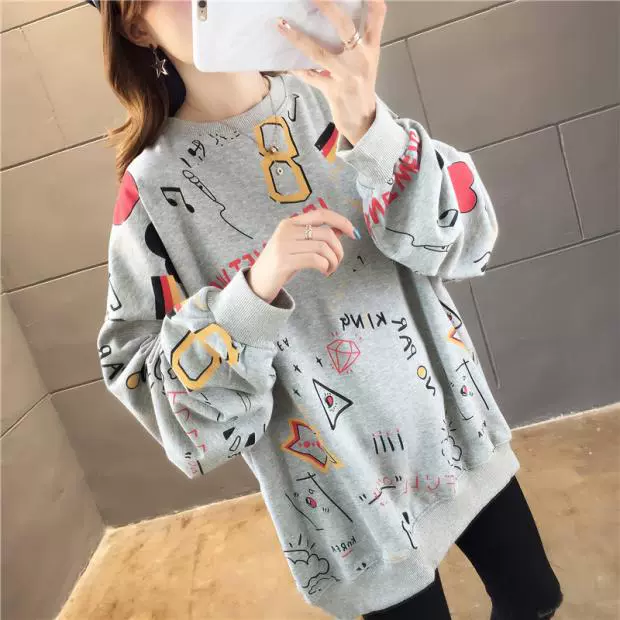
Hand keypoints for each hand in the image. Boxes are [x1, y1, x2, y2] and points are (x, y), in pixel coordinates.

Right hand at [247, 211, 359, 303]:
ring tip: (330, 269)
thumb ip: (316, 237)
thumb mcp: (297, 247)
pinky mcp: (284, 261)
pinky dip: (326, 267)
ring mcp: (284, 245)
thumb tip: (340, 230)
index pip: (321, 214)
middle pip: (326, 233)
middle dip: (339, 249)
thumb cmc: (280, 265)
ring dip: (333, 261)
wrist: (257, 283)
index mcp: (290, 223)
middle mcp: (287, 230)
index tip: (353, 233)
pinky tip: (324, 272)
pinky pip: (316, 260)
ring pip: (323, 247)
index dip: (340, 221)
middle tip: (338, 262)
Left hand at [276, 0, 386, 145]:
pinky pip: (310, 77)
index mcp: (371, 48)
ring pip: (319, 52)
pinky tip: (285, 63)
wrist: (363, 120)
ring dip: (298, 38)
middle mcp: (361, 58)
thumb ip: (360, 39)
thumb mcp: (367, 61)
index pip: (377, 16)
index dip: (372, 0)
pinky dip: (297, 70)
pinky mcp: (333, 91)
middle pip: (345, 26)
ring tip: (281, 24)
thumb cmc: (361, 86)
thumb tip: (338, 16)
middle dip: (327, 7)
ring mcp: (346, 75)